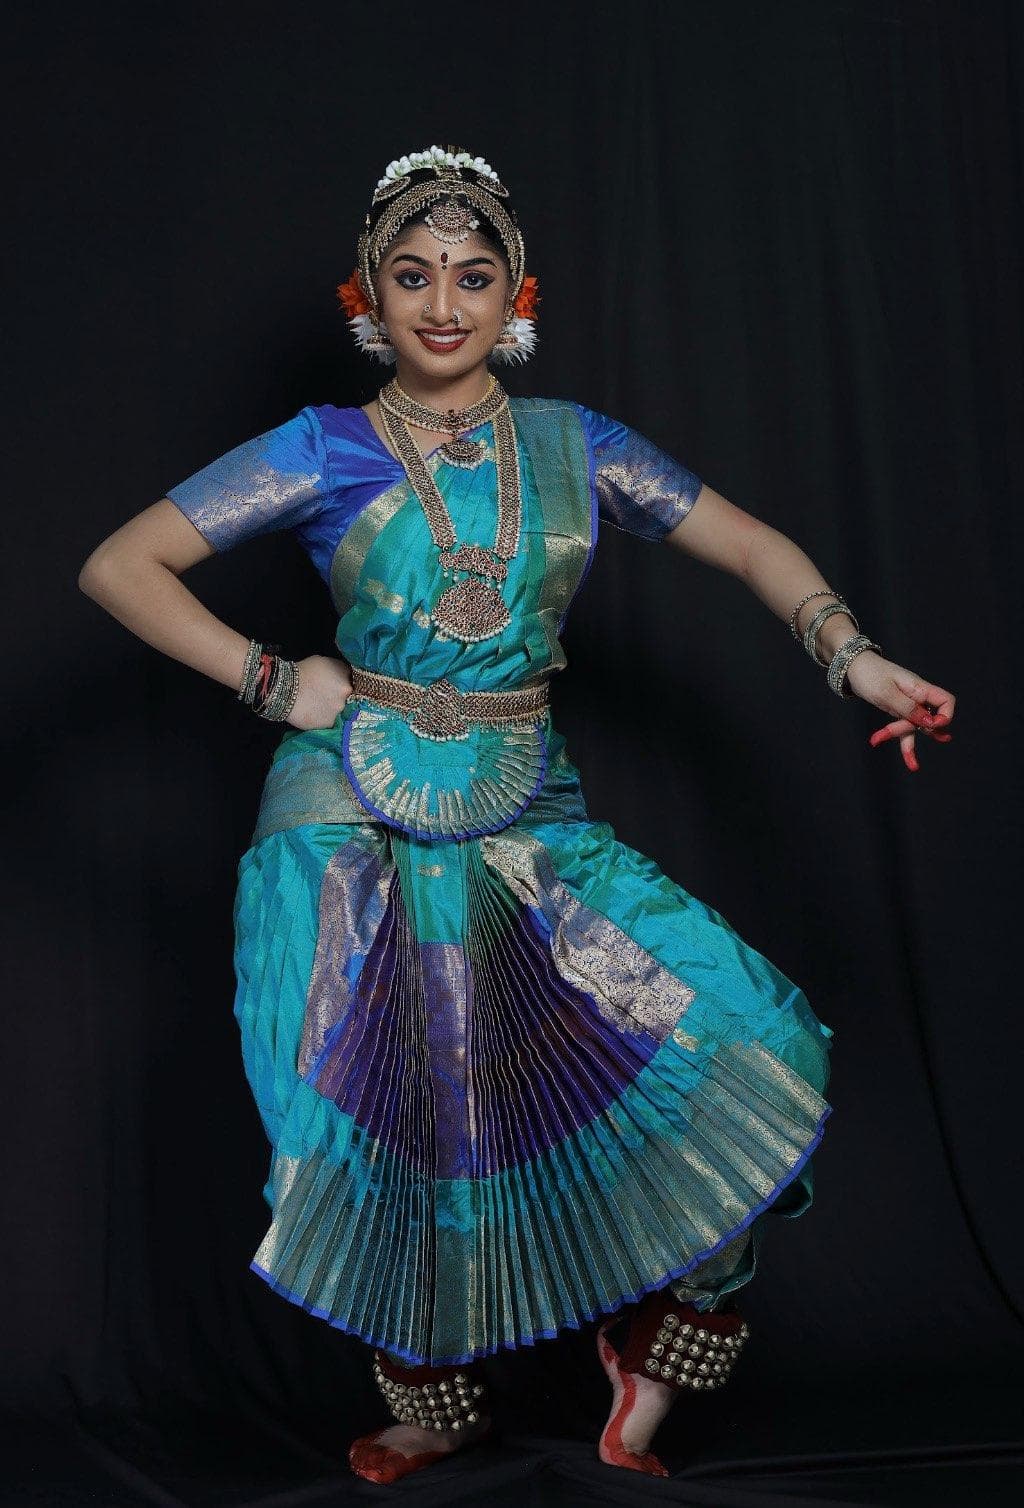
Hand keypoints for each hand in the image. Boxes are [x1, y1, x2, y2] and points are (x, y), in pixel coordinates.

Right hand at [286, 654, 352, 730]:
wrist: (285, 689)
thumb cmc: (303, 671)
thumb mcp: (326, 662)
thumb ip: (340, 670)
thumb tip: (347, 674)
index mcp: (348, 679)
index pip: (355, 684)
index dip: (348, 685)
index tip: (340, 687)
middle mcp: (347, 696)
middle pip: (350, 699)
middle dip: (341, 698)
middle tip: (329, 697)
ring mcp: (339, 711)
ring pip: (341, 712)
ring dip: (333, 709)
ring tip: (321, 706)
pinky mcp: (329, 724)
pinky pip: (332, 722)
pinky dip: (326, 719)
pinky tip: (317, 714)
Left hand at [843, 651, 954, 771]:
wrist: (853, 667)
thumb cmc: (870, 675)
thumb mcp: (887, 693)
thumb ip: (908, 708)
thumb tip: (930, 723)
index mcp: (919, 688)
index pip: (946, 701)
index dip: (945, 716)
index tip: (931, 726)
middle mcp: (917, 696)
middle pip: (927, 719)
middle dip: (910, 729)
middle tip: (887, 732)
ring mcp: (908, 705)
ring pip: (915, 728)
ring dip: (908, 744)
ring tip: (913, 766)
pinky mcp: (898, 711)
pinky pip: (904, 729)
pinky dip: (902, 742)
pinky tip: (909, 761)